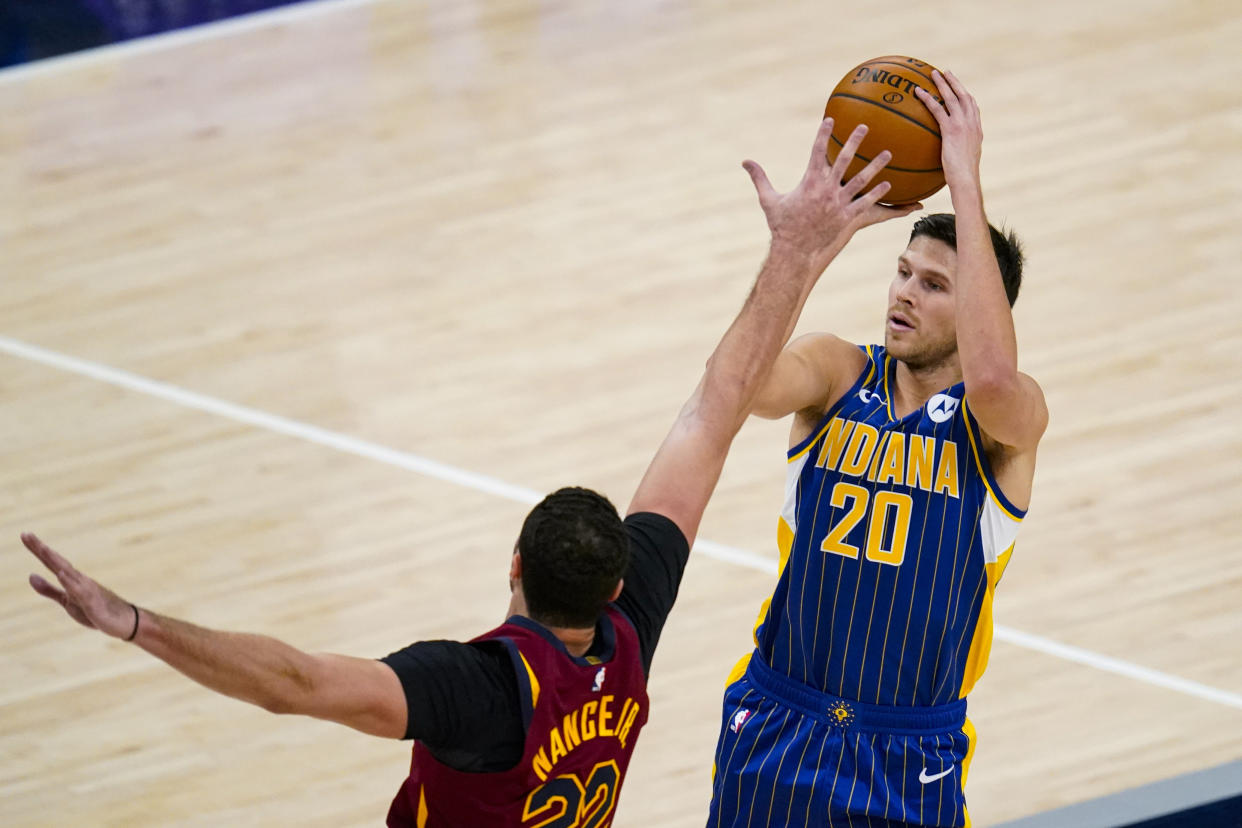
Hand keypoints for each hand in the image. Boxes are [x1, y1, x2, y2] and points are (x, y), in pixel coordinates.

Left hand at [22, 533, 138, 639]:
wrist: (126, 621)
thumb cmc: (97, 610)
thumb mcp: (67, 600)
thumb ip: (49, 589)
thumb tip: (30, 575)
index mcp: (72, 580)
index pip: (52, 562)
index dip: (37, 549)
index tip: (25, 534)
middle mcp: (79, 580)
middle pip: (57, 562)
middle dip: (41, 549)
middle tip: (26, 534)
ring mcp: (87, 590)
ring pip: (68, 573)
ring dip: (55, 561)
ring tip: (42, 549)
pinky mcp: (93, 603)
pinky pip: (80, 592)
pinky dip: (70, 582)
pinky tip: (62, 573)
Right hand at [743, 118, 921, 260]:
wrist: (794, 252)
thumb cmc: (781, 226)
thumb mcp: (769, 200)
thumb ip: (759, 178)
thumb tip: (745, 161)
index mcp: (808, 183)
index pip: (816, 152)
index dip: (823, 134)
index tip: (830, 120)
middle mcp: (825, 190)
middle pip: (843, 160)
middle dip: (854, 141)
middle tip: (864, 127)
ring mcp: (838, 204)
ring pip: (860, 180)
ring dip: (875, 165)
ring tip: (888, 153)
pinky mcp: (846, 218)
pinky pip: (865, 202)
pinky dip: (877, 193)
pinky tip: (889, 184)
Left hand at [915, 69, 982, 190]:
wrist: (966, 180)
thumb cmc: (963, 177)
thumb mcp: (964, 161)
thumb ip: (959, 152)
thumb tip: (949, 155)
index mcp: (977, 129)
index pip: (973, 106)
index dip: (965, 94)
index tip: (958, 87)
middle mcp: (972, 123)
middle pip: (964, 95)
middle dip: (954, 82)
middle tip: (945, 72)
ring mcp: (963, 125)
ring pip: (952, 98)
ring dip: (942, 84)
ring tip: (932, 74)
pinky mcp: (952, 130)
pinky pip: (938, 110)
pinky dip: (928, 99)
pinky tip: (918, 93)